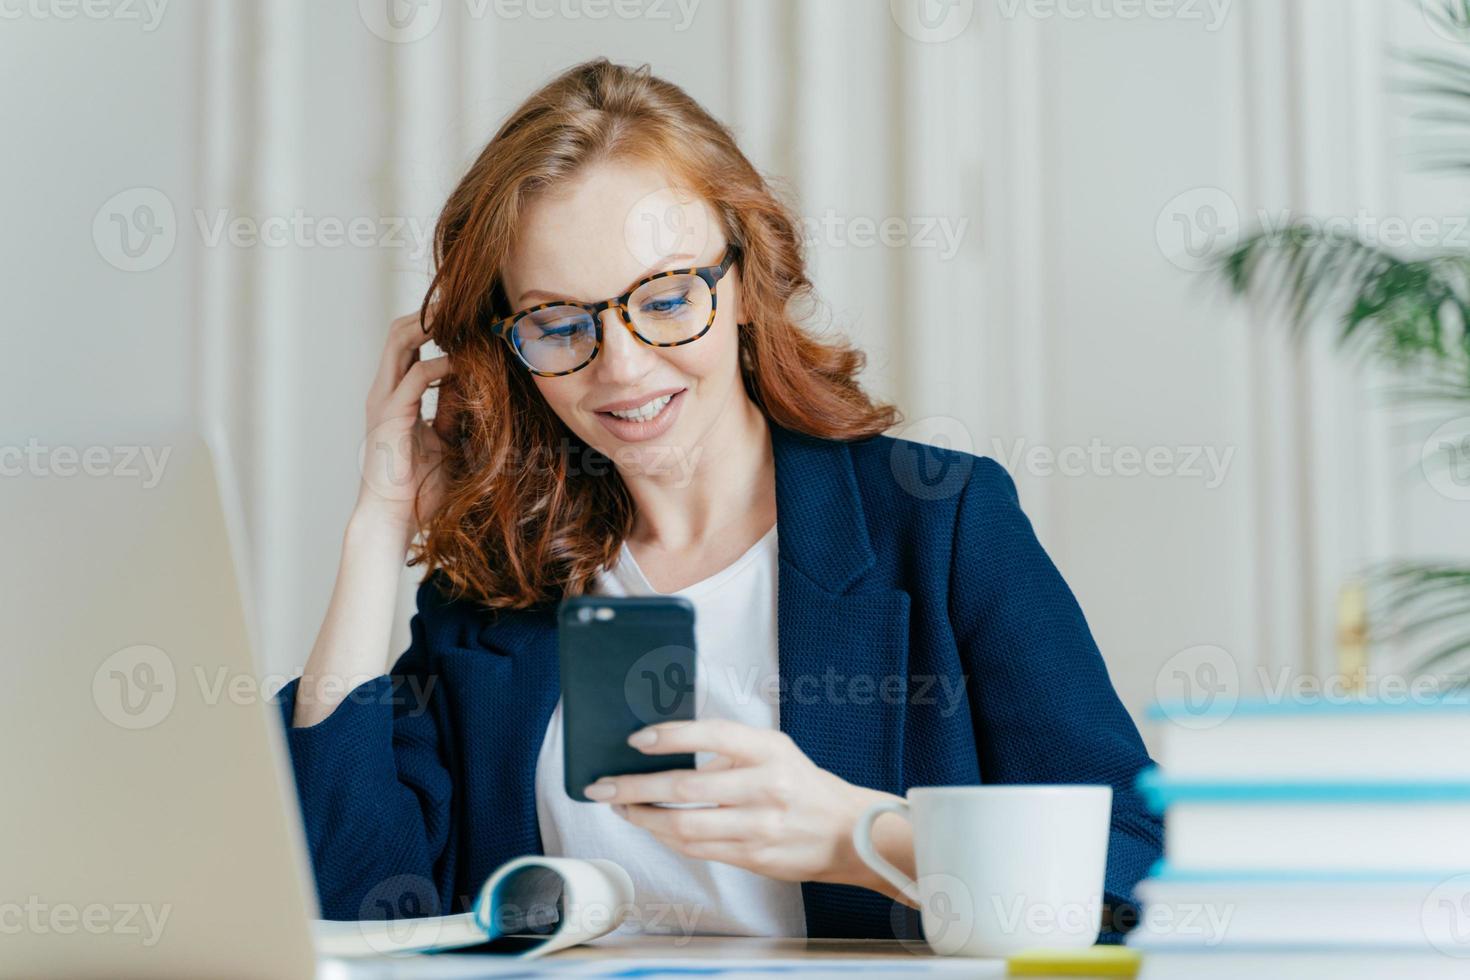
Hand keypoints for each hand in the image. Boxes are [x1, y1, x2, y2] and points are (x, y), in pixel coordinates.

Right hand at [355, 310, 453, 543]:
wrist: (392, 521)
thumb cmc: (419, 490)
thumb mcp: (448, 443)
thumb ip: (456, 412)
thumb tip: (478, 386)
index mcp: (395, 396)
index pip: (409, 345)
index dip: (436, 327)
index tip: (470, 318)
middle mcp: (385, 391)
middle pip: (399, 331)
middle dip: (431, 312)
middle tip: (466, 304)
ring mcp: (383, 401)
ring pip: (399, 341)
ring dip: (431, 325)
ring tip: (462, 319)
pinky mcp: (390, 416)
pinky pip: (417, 376)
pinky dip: (442, 365)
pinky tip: (464, 365)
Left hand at [584, 719, 916, 904]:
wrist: (846, 831)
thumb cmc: (800, 783)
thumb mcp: (773, 749)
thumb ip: (727, 748)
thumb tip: (664, 751)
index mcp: (770, 750)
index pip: (713, 735)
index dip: (671, 736)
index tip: (636, 739)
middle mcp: (766, 787)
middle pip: (687, 788)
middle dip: (636, 787)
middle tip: (603, 785)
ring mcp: (760, 827)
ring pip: (685, 826)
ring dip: (644, 818)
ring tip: (621, 807)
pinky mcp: (754, 857)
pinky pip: (698, 849)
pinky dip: (668, 838)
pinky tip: (652, 827)